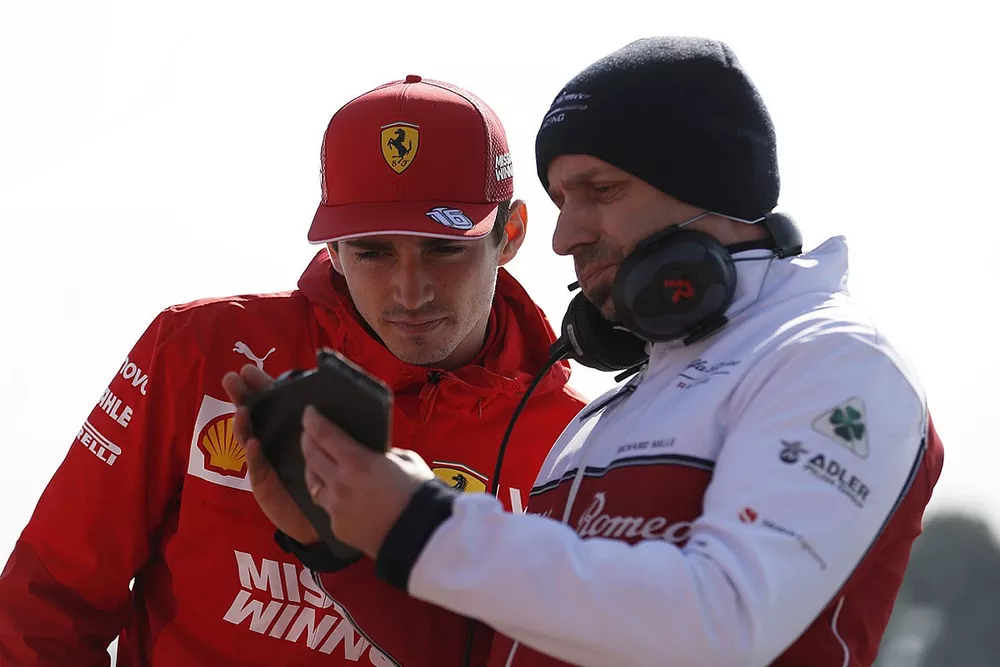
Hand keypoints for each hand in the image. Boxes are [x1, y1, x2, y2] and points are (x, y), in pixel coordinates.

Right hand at [222, 364, 319, 544]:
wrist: (321, 515)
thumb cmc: (324, 474)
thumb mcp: (327, 445)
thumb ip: (326, 426)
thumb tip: (334, 399)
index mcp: (286, 428)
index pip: (270, 402)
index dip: (259, 386)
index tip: (248, 370)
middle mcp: (270, 442)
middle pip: (252, 415)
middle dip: (241, 397)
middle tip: (232, 379)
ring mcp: (263, 462)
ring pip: (248, 439)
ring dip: (244, 424)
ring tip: (243, 411)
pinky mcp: (263, 484)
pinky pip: (257, 468)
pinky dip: (254, 455)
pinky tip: (253, 443)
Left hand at [300, 405, 434, 557]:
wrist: (421, 535)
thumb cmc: (419, 493)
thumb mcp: (405, 460)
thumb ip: (383, 453)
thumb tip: (374, 454)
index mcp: (357, 461)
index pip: (324, 434)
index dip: (312, 420)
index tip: (309, 412)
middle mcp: (339, 483)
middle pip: (311, 455)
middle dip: (307, 439)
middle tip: (309, 432)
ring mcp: (335, 507)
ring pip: (312, 482)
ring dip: (312, 468)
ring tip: (317, 461)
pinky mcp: (337, 527)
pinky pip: (327, 506)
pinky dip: (331, 496)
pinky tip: (339, 493)